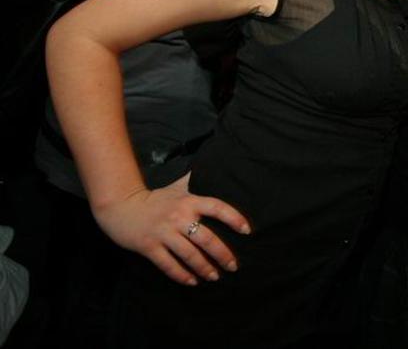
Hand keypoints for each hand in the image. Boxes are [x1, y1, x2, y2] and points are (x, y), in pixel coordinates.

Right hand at [93, 173, 250, 285]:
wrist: (121, 207)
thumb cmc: (154, 199)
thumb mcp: (176, 187)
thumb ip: (194, 180)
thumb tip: (213, 165)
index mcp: (188, 202)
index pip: (217, 208)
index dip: (234, 218)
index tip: (247, 230)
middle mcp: (178, 217)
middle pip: (206, 238)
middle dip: (222, 254)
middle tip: (233, 266)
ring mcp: (163, 233)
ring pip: (189, 255)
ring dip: (204, 268)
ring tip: (215, 276)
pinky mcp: (149, 247)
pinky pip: (168, 265)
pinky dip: (182, 275)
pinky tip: (192, 282)